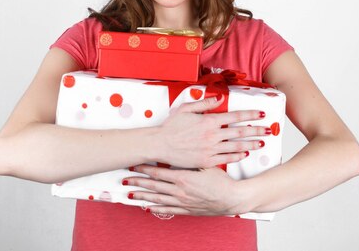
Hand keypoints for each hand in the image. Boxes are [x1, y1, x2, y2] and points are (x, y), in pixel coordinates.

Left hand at [124, 164, 246, 215]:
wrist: (232, 198)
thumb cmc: (221, 180)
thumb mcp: (206, 164)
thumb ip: (190, 158)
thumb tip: (179, 149)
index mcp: (183, 177)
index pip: (158, 173)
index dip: (144, 169)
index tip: (134, 166)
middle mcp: (180, 191)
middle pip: (154, 186)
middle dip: (138, 182)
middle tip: (125, 179)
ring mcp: (182, 202)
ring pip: (158, 199)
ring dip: (143, 196)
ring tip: (130, 194)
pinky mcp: (187, 210)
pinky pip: (168, 209)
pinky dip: (156, 208)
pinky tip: (148, 207)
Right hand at [154, 96, 268, 168]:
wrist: (160, 145)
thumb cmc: (171, 127)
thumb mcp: (186, 109)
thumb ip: (204, 103)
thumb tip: (219, 98)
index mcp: (209, 121)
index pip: (235, 116)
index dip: (250, 115)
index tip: (261, 114)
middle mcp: (212, 135)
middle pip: (240, 132)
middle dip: (256, 130)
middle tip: (268, 130)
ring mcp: (210, 149)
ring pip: (236, 146)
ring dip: (251, 144)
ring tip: (262, 143)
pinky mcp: (206, 161)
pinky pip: (226, 159)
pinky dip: (237, 156)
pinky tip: (244, 154)